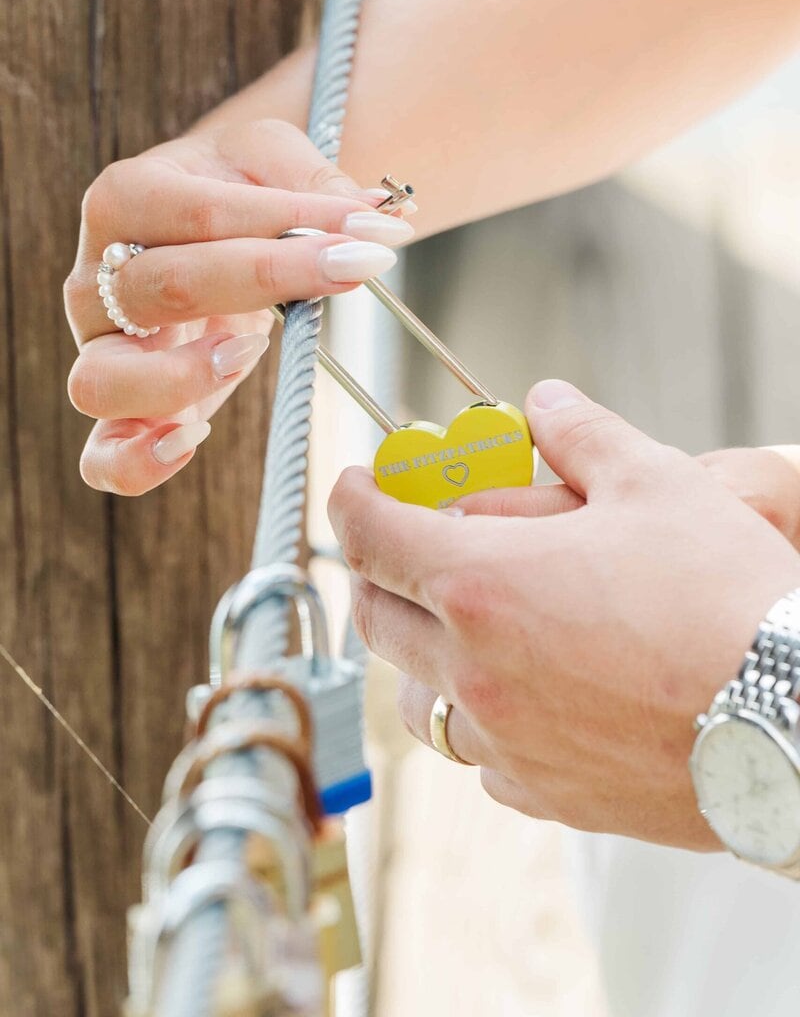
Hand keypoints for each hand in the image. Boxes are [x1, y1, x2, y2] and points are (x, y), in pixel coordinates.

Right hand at [64, 119, 413, 494]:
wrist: (206, 216)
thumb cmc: (235, 186)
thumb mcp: (271, 157)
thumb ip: (315, 185)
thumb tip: (375, 220)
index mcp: (126, 198)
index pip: (204, 215)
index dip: (293, 227)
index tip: (374, 237)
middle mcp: (97, 277)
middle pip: (165, 287)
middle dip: (269, 280)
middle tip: (352, 271)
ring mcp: (100, 347)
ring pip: (102, 381)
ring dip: (181, 377)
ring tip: (247, 355)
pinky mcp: (121, 407)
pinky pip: (103, 454)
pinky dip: (138, 461)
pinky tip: (194, 441)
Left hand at [328, 381, 799, 849]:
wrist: (792, 720)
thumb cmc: (724, 599)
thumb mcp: (657, 483)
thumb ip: (584, 435)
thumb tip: (546, 403)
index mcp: (480, 583)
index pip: (370, 535)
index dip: (351, 499)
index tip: (356, 484)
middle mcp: (473, 668)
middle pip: (378, 616)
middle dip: (378, 571)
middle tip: (405, 545)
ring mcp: (504, 739)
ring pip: (418, 697)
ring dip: (422, 653)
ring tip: (461, 626)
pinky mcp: (544, 792)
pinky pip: (481, 753)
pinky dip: (481, 716)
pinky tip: (524, 694)